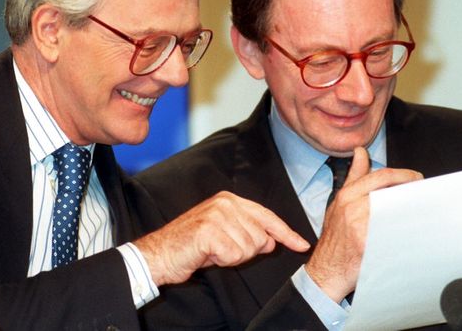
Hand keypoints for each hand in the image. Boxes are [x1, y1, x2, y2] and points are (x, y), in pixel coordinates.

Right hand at [134, 191, 309, 285]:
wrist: (159, 253)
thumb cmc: (192, 246)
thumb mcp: (224, 235)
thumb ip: (249, 233)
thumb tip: (272, 240)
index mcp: (230, 200)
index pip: (267, 216)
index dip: (286, 233)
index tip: (302, 244)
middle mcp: (225, 203)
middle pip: (261, 237)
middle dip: (246, 251)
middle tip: (221, 250)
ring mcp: (217, 215)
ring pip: (249, 248)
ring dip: (232, 257)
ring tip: (212, 251)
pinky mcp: (210, 231)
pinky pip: (234, 255)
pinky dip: (223, 261)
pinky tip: (208, 255)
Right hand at [305, 147, 422, 302]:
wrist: (327, 269)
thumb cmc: (335, 236)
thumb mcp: (339, 201)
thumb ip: (353, 176)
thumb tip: (360, 152)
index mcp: (346, 195)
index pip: (380, 176)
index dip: (403, 175)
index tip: (416, 178)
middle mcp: (352, 208)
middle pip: (390, 190)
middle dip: (411, 189)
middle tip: (423, 192)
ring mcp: (359, 226)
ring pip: (394, 209)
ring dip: (411, 208)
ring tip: (422, 209)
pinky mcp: (367, 244)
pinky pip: (393, 232)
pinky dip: (406, 229)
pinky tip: (414, 230)